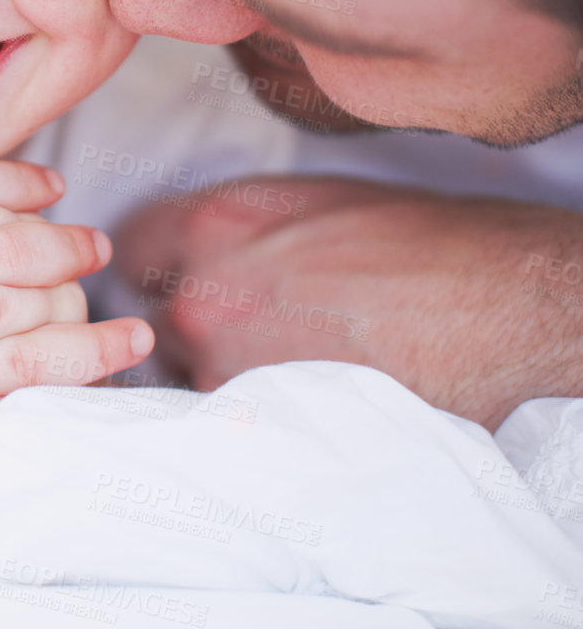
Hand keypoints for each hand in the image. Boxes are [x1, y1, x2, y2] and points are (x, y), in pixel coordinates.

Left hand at [112, 176, 582, 430]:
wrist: (497, 302)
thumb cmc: (425, 242)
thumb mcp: (314, 201)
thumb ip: (238, 226)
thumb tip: (202, 251)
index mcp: (212, 223)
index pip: (132, 248)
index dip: (159, 263)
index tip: (177, 275)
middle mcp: (201, 293)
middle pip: (148, 318)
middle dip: (182, 324)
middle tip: (241, 331)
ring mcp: (222, 368)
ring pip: (182, 378)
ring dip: (212, 377)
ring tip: (278, 371)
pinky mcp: (259, 427)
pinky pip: (222, 425)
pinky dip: (247, 420)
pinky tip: (292, 408)